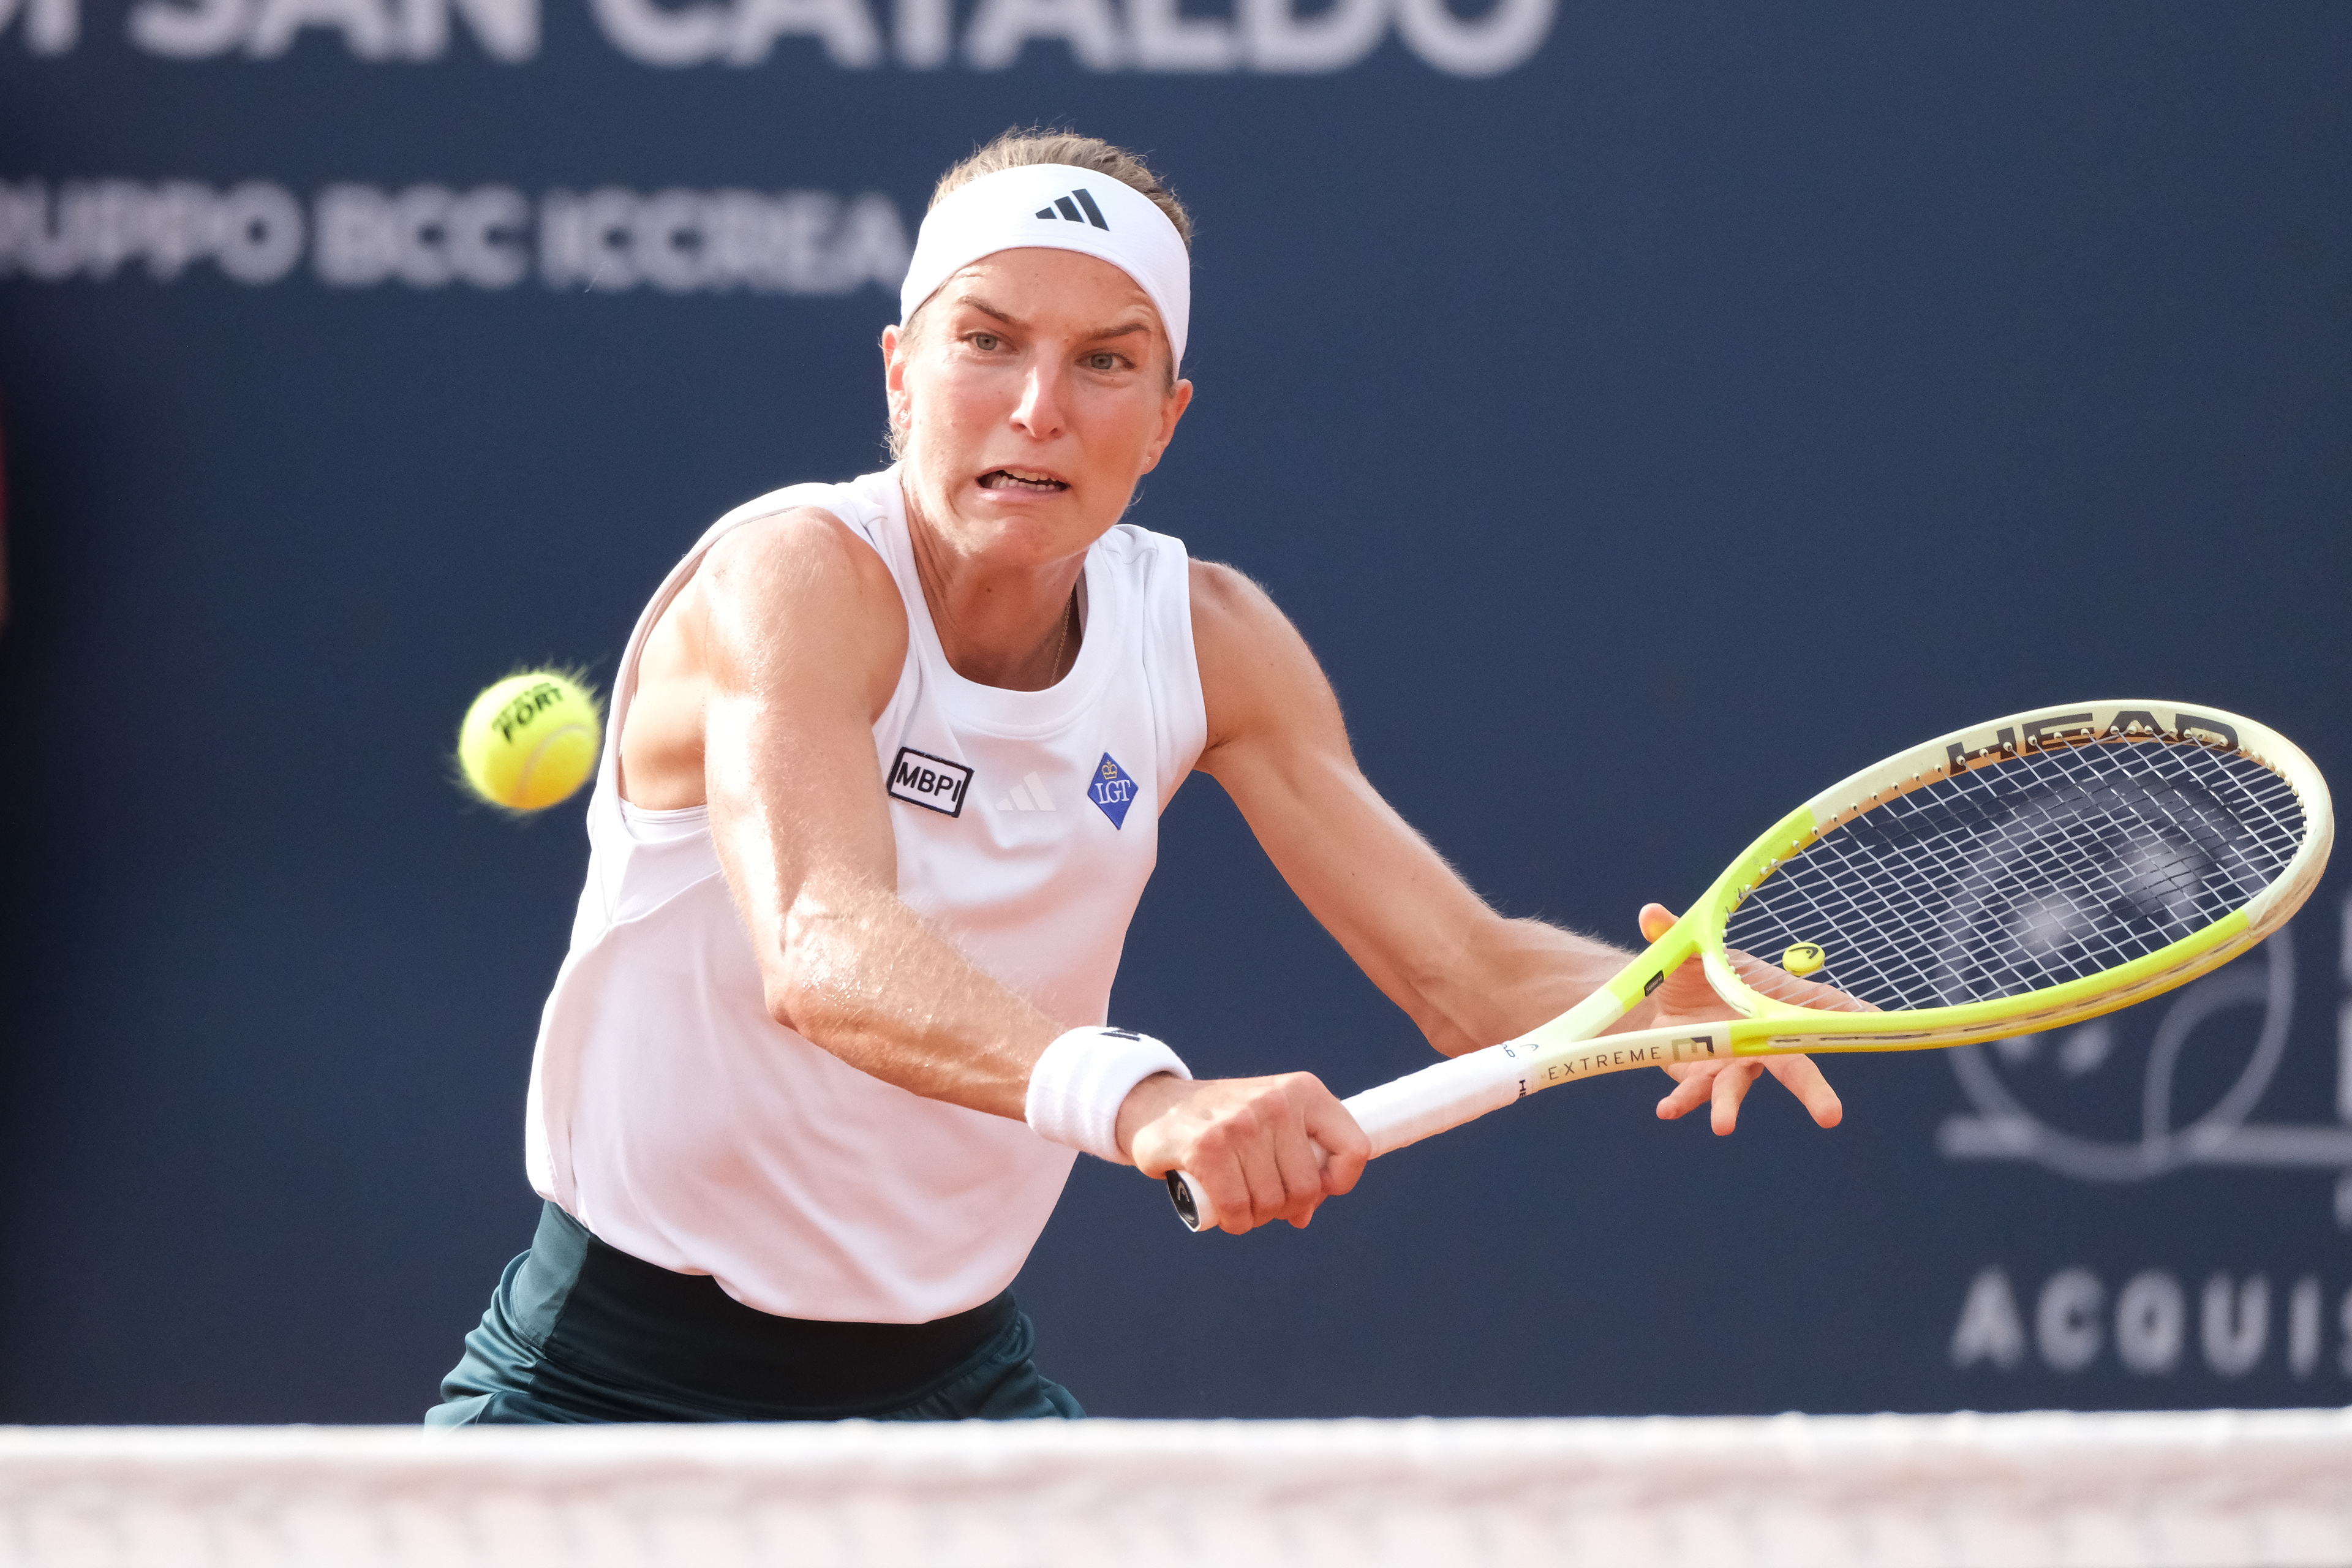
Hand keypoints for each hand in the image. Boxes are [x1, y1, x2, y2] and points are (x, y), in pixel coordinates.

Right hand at [1116, 1072, 1368, 1234]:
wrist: (1156, 1104)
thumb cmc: (1223, 1121)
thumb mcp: (1272, 1123)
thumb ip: (1297, 1160)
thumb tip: (1305, 1214)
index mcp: (1303, 1090)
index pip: (1355, 1148)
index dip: (1339, 1182)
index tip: (1316, 1191)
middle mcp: (1276, 1102)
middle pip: (1306, 1187)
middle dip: (1285, 1207)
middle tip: (1262, 1200)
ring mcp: (1241, 1123)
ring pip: (1271, 1202)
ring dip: (1255, 1217)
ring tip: (1239, 1202)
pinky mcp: (1207, 1147)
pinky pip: (1237, 1207)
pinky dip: (1234, 1222)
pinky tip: (1225, 1214)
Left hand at [1637, 902, 1846, 1135]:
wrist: (1662, 1004)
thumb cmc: (1697, 976)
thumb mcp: (1688, 952)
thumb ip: (1672, 933)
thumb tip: (1649, 911)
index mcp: (1771, 1006)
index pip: (1818, 1007)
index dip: (1850, 1012)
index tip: (1880, 1021)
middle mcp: (1759, 1041)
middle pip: (1794, 1068)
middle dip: (1812, 1092)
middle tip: (1831, 1115)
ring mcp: (1732, 1064)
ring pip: (1737, 1088)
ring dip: (1729, 1107)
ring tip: (1723, 1126)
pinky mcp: (1701, 1078)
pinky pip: (1694, 1093)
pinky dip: (1681, 1102)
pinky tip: (1666, 1110)